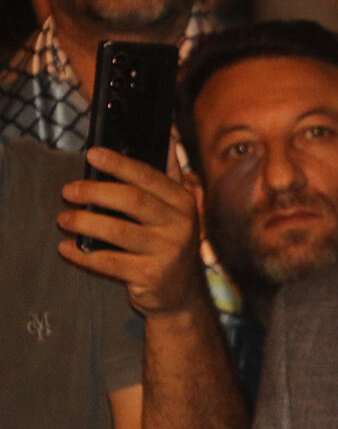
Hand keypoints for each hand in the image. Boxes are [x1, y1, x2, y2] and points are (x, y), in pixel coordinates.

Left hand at [57, 146, 207, 318]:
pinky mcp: (151, 275)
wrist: (182, 292)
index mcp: (183, 202)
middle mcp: (180, 225)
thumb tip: (170, 137)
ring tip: (63, 219)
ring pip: (118, 231)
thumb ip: (170, 175)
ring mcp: (167, 251)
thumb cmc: (170, 243)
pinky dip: (84, 255)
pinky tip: (68, 249)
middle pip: (133, 200)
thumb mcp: (178, 208)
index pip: (149, 177)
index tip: (92, 154)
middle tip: (68, 190)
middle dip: (95, 191)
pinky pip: (110, 262)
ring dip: (85, 222)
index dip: (119, 164)